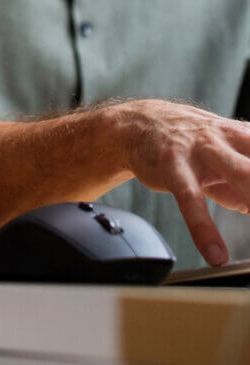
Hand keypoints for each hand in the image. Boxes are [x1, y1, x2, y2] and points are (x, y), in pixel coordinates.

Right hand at [110, 99, 249, 264]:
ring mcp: (201, 150)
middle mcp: (227, 138)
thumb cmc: (191, 144)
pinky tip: (214, 253)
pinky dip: (203, 228)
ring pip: (236, 170)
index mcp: (245, 137)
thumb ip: (249, 185)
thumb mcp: (226, 159)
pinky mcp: (173, 166)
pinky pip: (190, 199)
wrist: (139, 125)